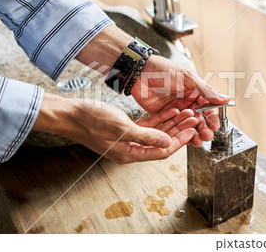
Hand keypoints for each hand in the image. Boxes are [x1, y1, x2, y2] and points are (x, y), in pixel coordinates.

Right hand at [33, 93, 197, 162]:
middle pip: (162, 142)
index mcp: (130, 154)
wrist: (71, 115)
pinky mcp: (125, 130)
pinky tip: (170, 111)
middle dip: (179, 130)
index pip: (161, 151)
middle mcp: (131, 149)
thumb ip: (145, 136)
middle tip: (194, 119)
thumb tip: (166, 142)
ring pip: (157, 133)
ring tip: (186, 113)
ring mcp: (128, 140)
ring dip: (171, 124)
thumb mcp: (121, 128)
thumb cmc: (92, 121)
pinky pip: (147, 126)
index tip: (192, 130)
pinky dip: (159, 119)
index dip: (179, 141)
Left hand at [131, 55, 229, 146]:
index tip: (215, 126)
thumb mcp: (187, 79)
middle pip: (199, 118)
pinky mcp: (164, 116)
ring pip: (188, 125)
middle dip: (204, 129)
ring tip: (198, 141)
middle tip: (207, 136)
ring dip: (194, 134)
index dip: (212, 117)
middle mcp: (187, 101)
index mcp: (195, 91)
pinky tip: (185, 140)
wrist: (139, 72)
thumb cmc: (163, 70)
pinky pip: (175, 127)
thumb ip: (205, 91)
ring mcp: (176, 109)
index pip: (208, 107)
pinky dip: (180, 134)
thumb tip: (225, 99)